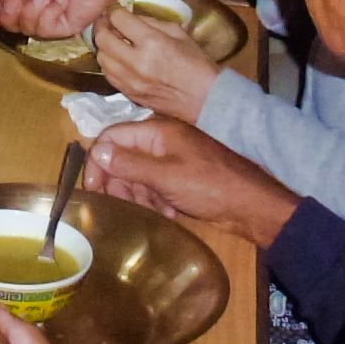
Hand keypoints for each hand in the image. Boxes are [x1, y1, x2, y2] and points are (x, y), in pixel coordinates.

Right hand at [0, 0, 111, 39]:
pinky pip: (43, 29)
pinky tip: (61, 0)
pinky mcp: (63, 28)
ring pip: (24, 27)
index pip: (2, 7)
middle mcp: (35, 3)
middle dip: (10, 10)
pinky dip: (49, 13)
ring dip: (32, 8)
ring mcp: (49, 17)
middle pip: (10, 21)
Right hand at [84, 116, 298, 247]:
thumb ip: (130, 164)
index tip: (93, 189)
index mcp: (156, 131)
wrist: (251, 205)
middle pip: (122, 158)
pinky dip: (154, 200)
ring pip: (136, 175)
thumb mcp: (166, 176)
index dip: (98, 162)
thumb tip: (97, 152)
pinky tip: (167, 213)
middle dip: (119, 184)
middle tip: (122, 207)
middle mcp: (160, 141)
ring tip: (152, 211)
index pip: (112, 138)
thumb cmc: (210, 186)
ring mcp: (171, 159)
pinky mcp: (179, 176)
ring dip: (138, 195)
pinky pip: (153, 185)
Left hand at [93, 5, 224, 121]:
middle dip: (102, 26)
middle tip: (106, 21)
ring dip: (104, 46)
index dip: (114, 11)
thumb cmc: (197, 64)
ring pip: (102, 58)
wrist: (205, 100)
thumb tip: (131, 16)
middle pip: (103, 39)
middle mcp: (136, 62)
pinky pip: (108, 75)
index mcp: (152, 43)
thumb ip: (152, 22)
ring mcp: (130, 81)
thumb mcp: (180, 34)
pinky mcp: (129, 94)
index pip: (119, 20)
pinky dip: (109, 63)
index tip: (115, 10)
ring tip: (112, 39)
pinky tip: (117, 58)